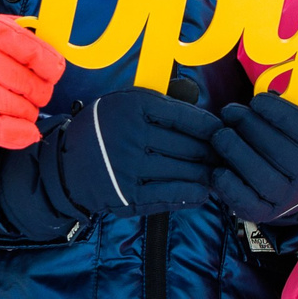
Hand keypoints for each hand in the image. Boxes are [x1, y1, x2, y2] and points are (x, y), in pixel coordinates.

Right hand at [0, 12, 64, 146]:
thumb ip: (7, 29)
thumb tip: (46, 41)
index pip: (29, 48)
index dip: (49, 64)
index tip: (54, 72)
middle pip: (27, 82)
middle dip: (38, 93)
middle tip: (35, 95)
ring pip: (18, 107)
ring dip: (27, 113)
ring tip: (19, 109)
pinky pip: (1, 130)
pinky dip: (20, 134)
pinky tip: (27, 133)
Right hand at [28, 84, 223, 219]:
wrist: (66, 167)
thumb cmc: (105, 129)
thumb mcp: (125, 102)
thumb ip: (161, 103)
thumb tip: (203, 110)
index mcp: (134, 108)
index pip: (186, 117)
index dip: (212, 127)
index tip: (225, 131)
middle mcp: (132, 136)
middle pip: (189, 146)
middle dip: (214, 152)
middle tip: (231, 157)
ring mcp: (129, 168)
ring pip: (184, 172)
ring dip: (207, 174)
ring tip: (221, 174)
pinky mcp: (127, 196)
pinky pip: (169, 195)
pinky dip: (191, 194)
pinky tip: (204, 192)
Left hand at [212, 94, 297, 224]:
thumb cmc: (295, 144)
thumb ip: (285, 108)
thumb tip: (260, 94)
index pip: (294, 123)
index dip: (271, 108)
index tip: (255, 101)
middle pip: (272, 145)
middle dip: (245, 123)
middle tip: (229, 113)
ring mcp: (288, 197)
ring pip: (256, 172)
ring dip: (232, 149)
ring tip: (220, 135)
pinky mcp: (265, 214)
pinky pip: (244, 199)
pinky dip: (227, 182)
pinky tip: (219, 167)